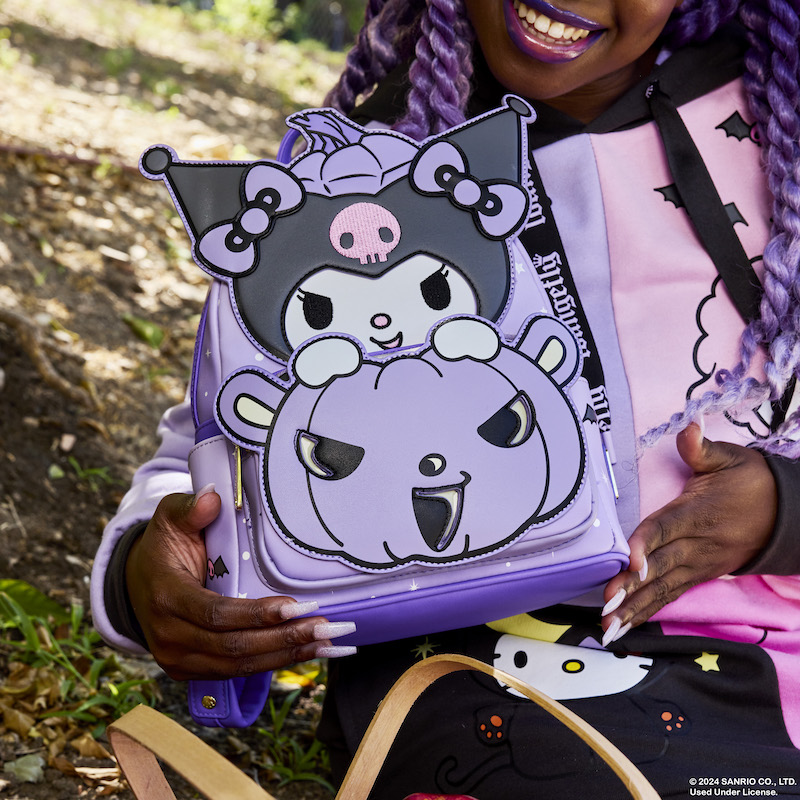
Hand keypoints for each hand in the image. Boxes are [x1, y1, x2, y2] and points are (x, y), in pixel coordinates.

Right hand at [125, 487, 355, 679]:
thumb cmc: (164, 546)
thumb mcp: (171, 518)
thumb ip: (190, 508)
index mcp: (166, 597)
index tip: (298, 606)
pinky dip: (272, 662)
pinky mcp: (190, 670)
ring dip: (286, 656)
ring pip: (238, 666)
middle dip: (284, 639)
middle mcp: (169, 636)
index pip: (216, 614)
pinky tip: (305, 653)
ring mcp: (177, 659)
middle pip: (233, 647)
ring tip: (327, 644)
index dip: (257, 614)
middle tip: (326, 627)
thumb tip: (212, 497)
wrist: (136, 581)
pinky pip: (235, 671)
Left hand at [600, 422, 776, 644]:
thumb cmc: (750, 482)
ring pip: (663, 588)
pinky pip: (670, 596)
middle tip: (606, 604)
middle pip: (660, 566)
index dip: (647, 543)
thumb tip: (688, 428)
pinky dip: (647, 612)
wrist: (786, 512)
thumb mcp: (729, 458)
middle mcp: (697, 544)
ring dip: (635, 608)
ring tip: (609, 627)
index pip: (666, 528)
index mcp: (698, 513)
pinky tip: (625, 626)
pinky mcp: (700, 575)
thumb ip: (701, 449)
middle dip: (632, 587)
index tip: (630, 559)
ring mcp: (699, 564)